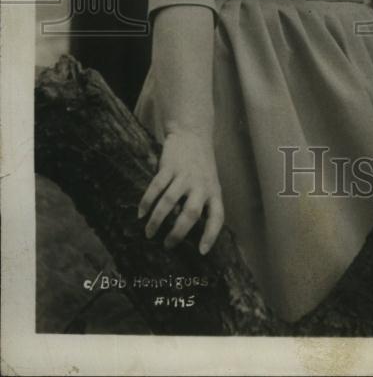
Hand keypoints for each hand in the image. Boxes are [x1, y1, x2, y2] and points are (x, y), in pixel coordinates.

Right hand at [138, 129, 223, 254]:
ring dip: (157, 221)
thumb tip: (180, 229)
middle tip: (167, 245)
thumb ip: (200, 204)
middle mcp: (201, 184)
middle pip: (191, 213)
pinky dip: (146, 202)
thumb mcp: (208, 184)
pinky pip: (156, 187)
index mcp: (214, 191)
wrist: (192, 134)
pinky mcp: (169, 166)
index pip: (217, 216)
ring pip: (169, 202)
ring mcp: (185, 175)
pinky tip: (141, 214)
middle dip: (177, 233)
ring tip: (149, 234)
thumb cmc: (200, 167)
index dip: (211, 235)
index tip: (202, 252)